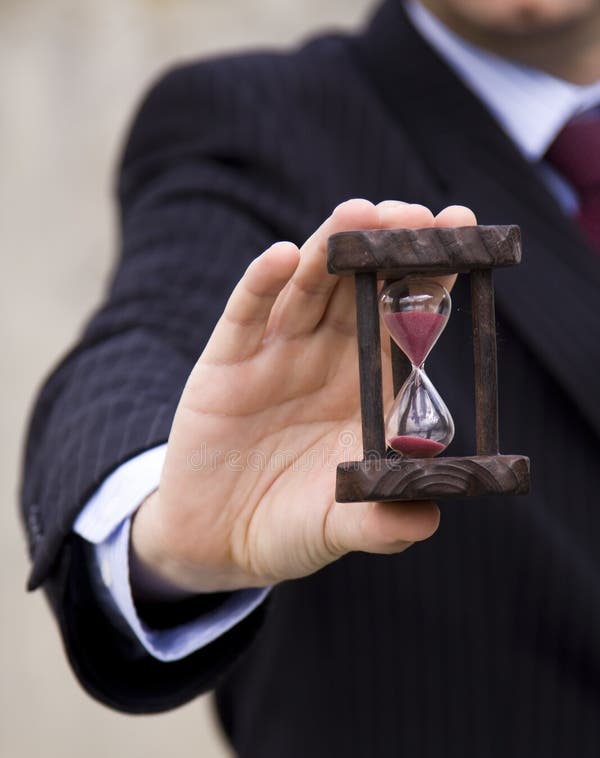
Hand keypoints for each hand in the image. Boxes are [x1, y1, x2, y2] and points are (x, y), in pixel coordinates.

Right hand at [131, 199, 476, 593]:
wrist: (216, 539)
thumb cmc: (290, 527)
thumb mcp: (339, 528)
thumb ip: (382, 526)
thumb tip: (426, 520)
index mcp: (369, 388)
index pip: (408, 319)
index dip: (434, 276)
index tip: (462, 232)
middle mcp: (328, 359)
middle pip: (361, 287)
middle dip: (386, 246)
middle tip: (413, 214)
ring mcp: (277, 354)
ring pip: (307, 287)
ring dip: (330, 248)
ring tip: (356, 214)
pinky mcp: (228, 362)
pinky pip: (246, 314)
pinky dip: (262, 284)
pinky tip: (282, 258)